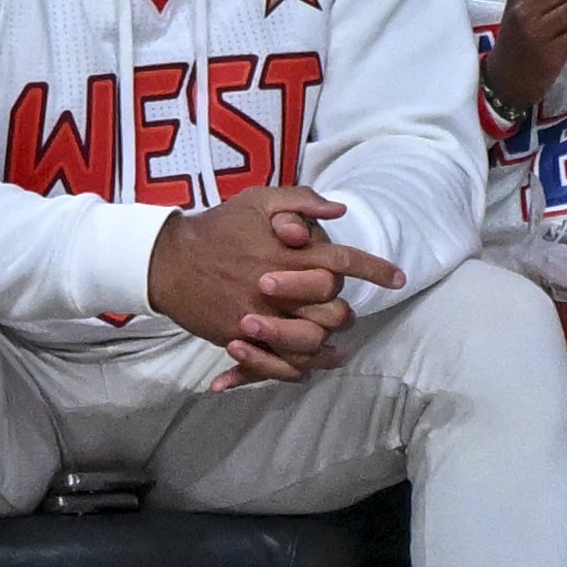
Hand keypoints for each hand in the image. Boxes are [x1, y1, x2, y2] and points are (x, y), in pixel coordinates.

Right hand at [148, 184, 404, 384]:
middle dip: (344, 308)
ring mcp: (260, 317)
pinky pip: (283, 364)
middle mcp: (278, 288)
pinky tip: (321, 362)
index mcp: (287, 252)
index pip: (342, 261)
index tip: (397, 279)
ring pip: (314, 341)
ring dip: (329, 340)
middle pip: (334, 308)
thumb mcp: (258, 200)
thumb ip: (300, 201)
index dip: (374, 270)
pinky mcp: (243, 339)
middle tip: (344, 308)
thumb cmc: (218, 227)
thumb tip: (339, 211)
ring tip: (338, 339)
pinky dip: (306, 367)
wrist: (168, 260)